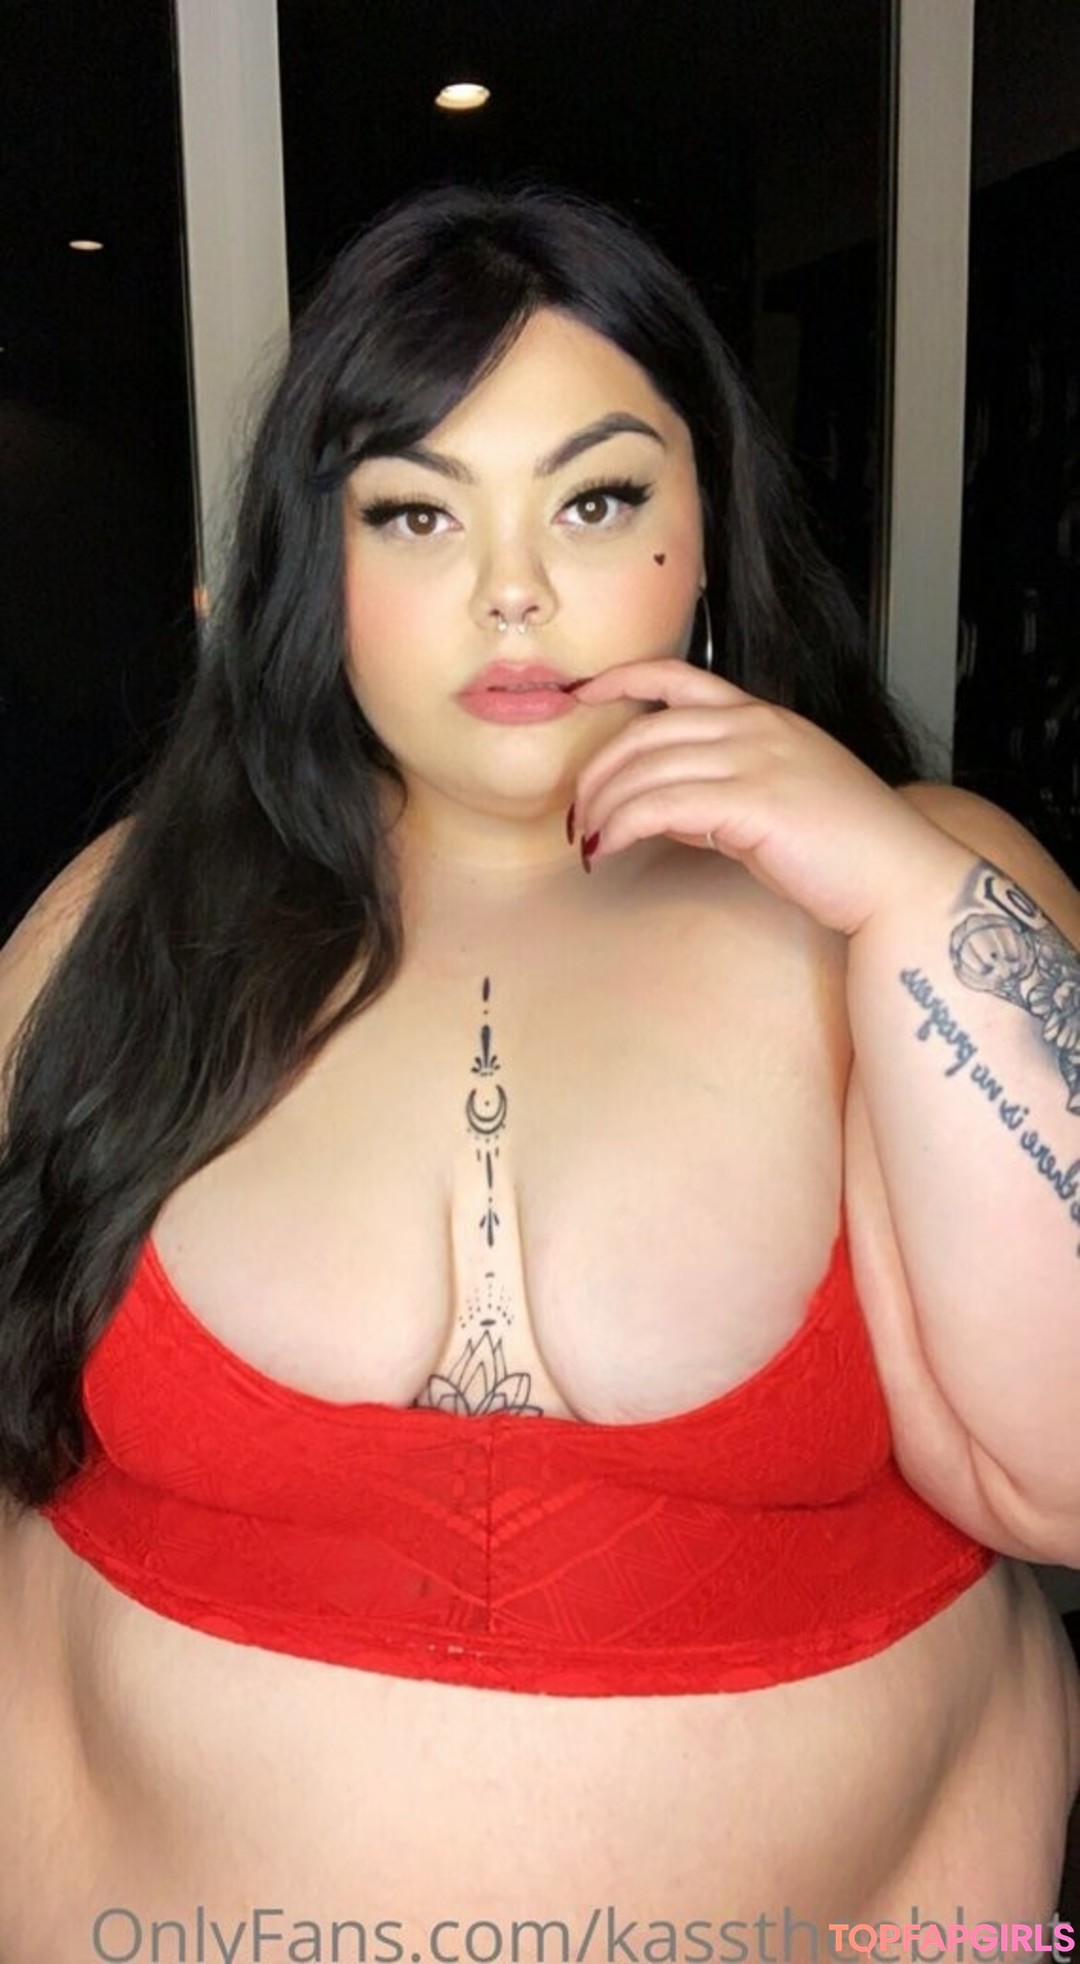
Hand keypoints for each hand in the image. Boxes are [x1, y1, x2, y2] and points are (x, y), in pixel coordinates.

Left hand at [569, 658, 969, 936]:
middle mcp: (756, 728)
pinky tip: (608, 847)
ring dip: (603, 805)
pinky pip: (661, 806)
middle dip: (597, 770)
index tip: (583, 693)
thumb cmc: (843, 847)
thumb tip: (670, 808)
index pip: (679, 678)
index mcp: (764, 717)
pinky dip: (622, 826)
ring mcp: (755, 761)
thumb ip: (724, 790)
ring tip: (587, 838)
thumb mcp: (777, 799)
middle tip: (576, 811)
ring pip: (647, 770)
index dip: (622, 678)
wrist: (897, 876)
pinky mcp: (751, 803)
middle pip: (646, 731)